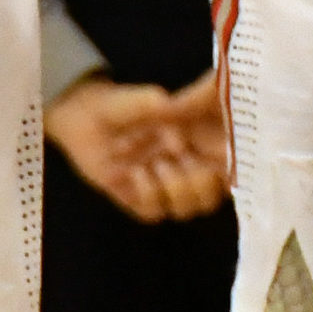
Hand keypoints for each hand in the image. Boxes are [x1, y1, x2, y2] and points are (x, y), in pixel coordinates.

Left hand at [44, 73, 229, 222]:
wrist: (83, 119)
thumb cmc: (120, 106)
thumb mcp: (142, 100)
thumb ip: (157, 105)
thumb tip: (173, 117)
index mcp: (195, 144)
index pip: (225, 167)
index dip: (229, 171)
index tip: (220, 161)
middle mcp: (183, 169)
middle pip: (210, 197)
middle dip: (203, 185)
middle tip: (188, 165)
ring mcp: (161, 187)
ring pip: (186, 208)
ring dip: (176, 190)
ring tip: (158, 165)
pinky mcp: (137, 199)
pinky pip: (153, 211)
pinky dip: (148, 194)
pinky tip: (135, 173)